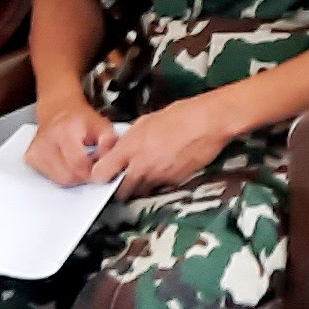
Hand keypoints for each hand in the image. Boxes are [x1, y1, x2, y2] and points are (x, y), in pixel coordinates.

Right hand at [27, 93, 119, 186]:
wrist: (58, 108)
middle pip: (67, 176)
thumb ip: (109, 144)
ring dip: (71, 175)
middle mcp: (47, 141)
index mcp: (64, 131)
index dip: (91, 171)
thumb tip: (109, 163)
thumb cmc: (79, 118)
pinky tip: (65, 161)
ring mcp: (36, 150)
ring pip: (58, 180)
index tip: (97, 167)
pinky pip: (49, 177)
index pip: (78, 165)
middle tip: (88, 164)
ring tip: (77, 160)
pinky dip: (60, 173)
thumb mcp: (102, 125)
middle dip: (82, 175)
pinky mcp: (30, 158)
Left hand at [95, 96, 236, 196]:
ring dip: (139, 187)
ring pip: (140, 192)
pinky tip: (163, 170)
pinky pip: (160, 188)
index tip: (104, 172)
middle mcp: (141, 166)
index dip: (101, 174)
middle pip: (121, 191)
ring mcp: (158, 176)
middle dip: (120, 187)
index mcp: (130, 148)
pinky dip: (158, 184)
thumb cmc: (181, 116)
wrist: (207, 123)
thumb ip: (130, 138)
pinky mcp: (174, 182)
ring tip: (145, 174)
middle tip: (123, 179)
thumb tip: (122, 147)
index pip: (102, 172)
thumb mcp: (146, 121)